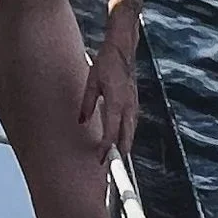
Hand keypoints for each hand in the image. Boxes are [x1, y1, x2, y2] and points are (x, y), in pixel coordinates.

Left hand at [79, 46, 138, 162]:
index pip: (112, 132)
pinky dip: (126, 135)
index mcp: (117, 102)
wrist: (122, 51)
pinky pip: (132, 124)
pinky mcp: (134, 103)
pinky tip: (121, 140)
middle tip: (109, 166)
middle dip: (119, 153)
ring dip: (124, 146)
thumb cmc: (106, 64)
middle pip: (126, 137)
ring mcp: (134, 105)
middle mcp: (128, 106)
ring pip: (131, 132)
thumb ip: (87, 104)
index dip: (106, 148)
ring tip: (115, 158)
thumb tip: (82, 121)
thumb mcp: (92, 83)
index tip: (100, 158)